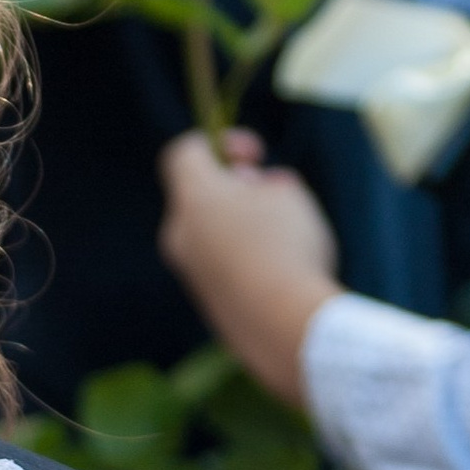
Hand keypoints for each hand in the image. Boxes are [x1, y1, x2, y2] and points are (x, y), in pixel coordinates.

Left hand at [157, 128, 342, 407]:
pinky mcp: (208, 307)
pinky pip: (226, 270)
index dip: (219, 142)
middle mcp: (180, 235)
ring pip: (213, 234)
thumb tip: (258, 193)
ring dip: (245, 226)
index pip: (184, 154)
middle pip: (200, 195)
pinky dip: (248, 263)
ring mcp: (190, 274)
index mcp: (193, 198)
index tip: (255, 154)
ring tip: (289, 239)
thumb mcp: (289, 193)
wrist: (284, 327)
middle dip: (237, 188)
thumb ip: (268, 183)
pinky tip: (284, 275)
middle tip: (274, 195)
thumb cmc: (289, 248)